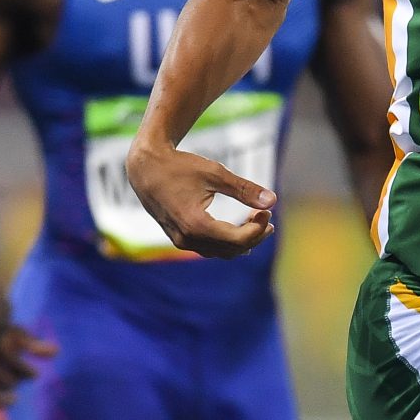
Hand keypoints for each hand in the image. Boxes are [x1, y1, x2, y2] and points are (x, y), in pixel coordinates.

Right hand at [126, 139, 275, 256]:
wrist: (145, 168)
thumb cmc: (179, 166)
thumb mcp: (215, 173)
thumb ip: (244, 189)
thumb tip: (273, 200)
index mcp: (195, 224)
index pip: (237, 239)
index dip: (258, 228)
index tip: (267, 211)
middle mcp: (187, 238)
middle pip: (231, 249)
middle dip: (254, 236)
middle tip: (267, 218)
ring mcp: (181, 241)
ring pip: (220, 253)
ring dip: (241, 241)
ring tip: (258, 222)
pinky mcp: (178, 238)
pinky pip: (208, 248)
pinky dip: (226, 242)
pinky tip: (238, 230)